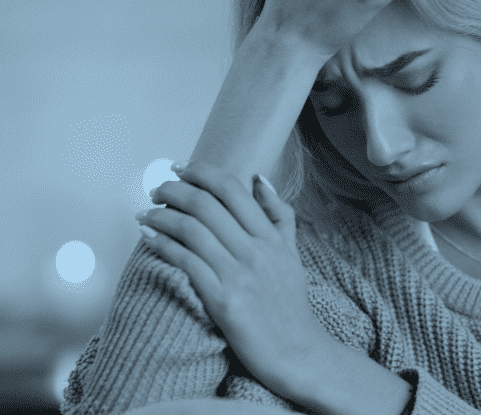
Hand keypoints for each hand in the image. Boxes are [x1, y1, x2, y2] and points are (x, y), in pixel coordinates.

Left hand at [136, 161, 334, 402]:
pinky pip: (186, 263)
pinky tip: (149, 237)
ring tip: (145, 212)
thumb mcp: (292, 253)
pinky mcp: (223, 300)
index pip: (233, 190)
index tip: (181, 168)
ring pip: (192, 230)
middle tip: (157, 189)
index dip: (202, 172)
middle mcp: (256, 250)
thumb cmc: (290, 304)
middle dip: (174, 190)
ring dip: (161, 215)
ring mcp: (239, 275)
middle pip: (207, 205)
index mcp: (272, 236)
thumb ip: (279, 216)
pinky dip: (162, 245)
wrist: (296, 351)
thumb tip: (260, 180)